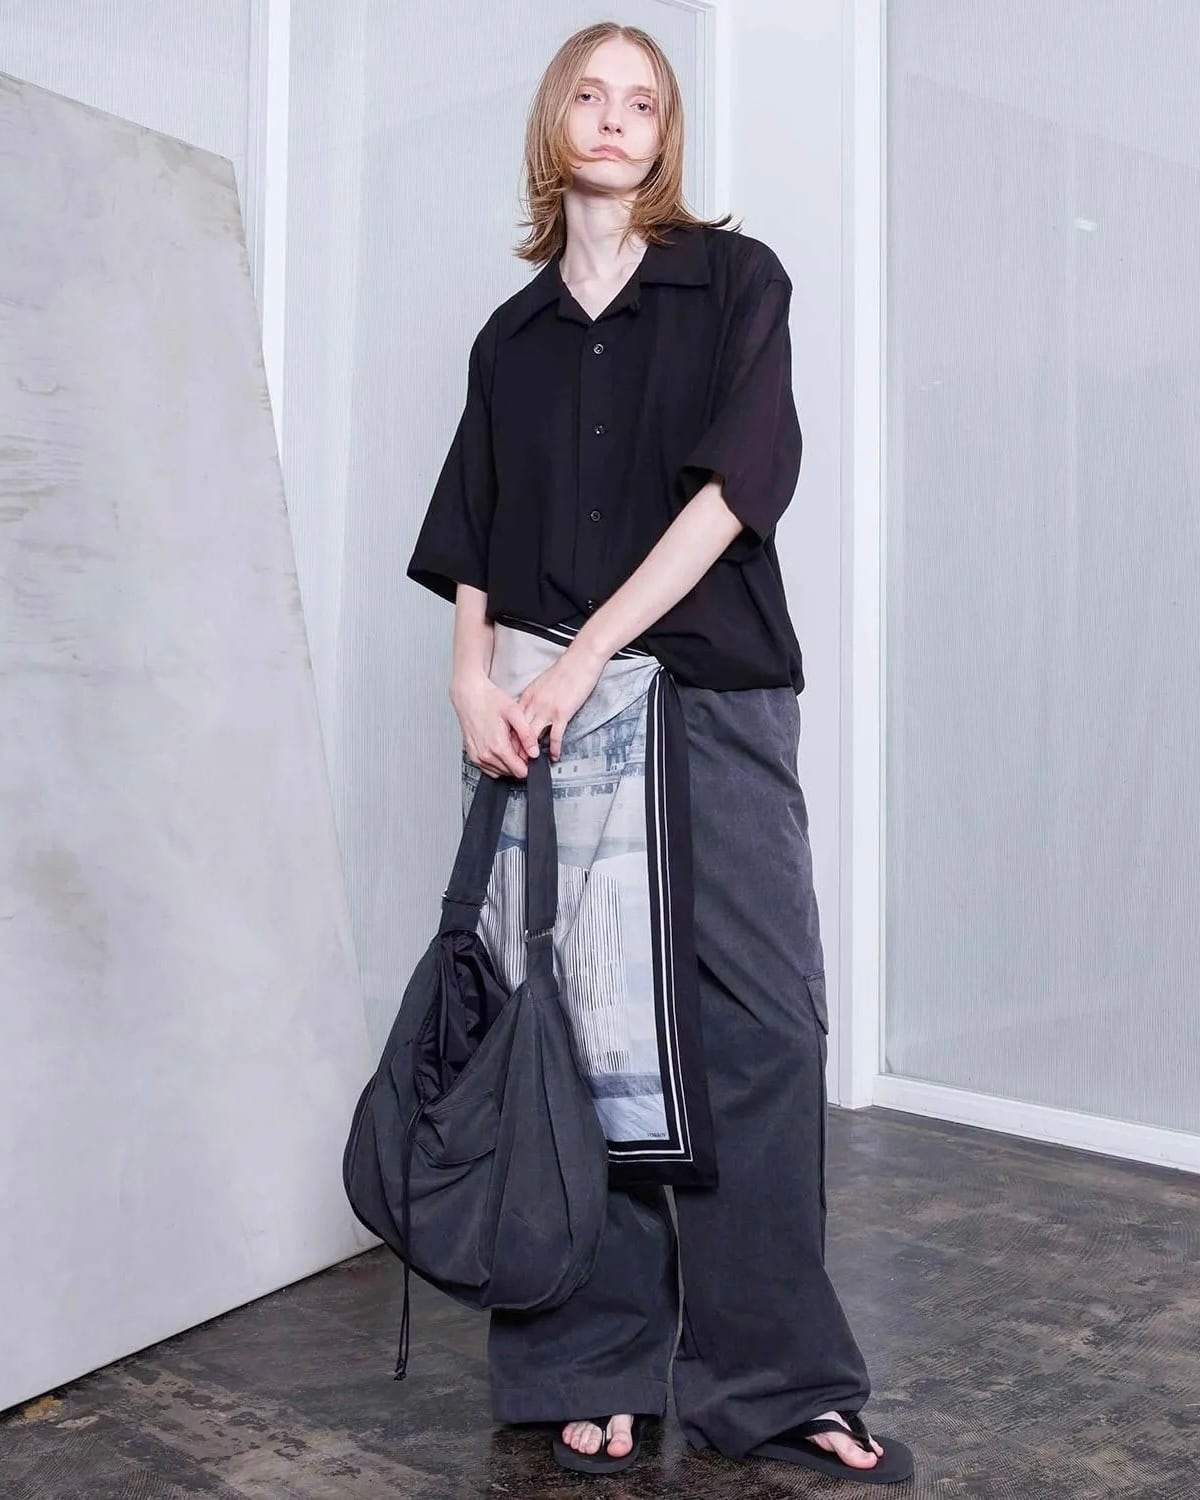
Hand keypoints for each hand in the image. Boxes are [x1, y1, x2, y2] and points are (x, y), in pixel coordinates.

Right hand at [450, 670, 539, 778]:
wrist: (468, 694)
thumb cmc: (489, 700)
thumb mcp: (515, 713)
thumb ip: (527, 735)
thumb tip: (534, 752)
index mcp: (498, 747)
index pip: (519, 771)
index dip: (527, 762)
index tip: (527, 751)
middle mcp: (485, 755)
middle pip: (510, 773)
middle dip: (517, 761)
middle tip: (515, 742)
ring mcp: (477, 757)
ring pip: (499, 772)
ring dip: (506, 762)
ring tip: (506, 742)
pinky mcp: (472, 755)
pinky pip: (488, 768)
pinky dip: (496, 762)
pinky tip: (497, 746)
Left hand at [517, 642, 606, 760]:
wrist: (580, 661)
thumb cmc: (564, 671)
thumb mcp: (541, 684)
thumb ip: (533, 698)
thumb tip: (529, 711)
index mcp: (528, 696)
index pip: (513, 721)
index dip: (509, 737)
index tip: (506, 748)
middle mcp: (534, 704)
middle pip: (519, 730)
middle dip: (515, 748)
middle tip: (513, 762)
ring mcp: (547, 709)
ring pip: (533, 735)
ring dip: (530, 752)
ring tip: (529, 765)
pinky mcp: (562, 712)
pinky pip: (555, 735)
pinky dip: (555, 748)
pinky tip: (554, 756)